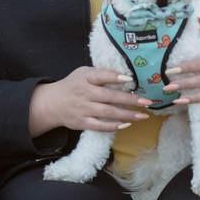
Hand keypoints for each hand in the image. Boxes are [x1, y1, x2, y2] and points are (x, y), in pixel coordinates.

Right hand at [31, 66, 157, 134]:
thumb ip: (101, 74)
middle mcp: (84, 94)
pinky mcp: (82, 123)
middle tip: (147, 102)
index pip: (101, 76)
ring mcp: (83, 109)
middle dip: (129, 100)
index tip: (130, 79)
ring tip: (143, 116)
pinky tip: (127, 125)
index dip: (115, 77)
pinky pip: (100, 126)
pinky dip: (114, 126)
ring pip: (108, 113)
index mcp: (85, 78)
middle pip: (109, 97)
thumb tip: (125, 76)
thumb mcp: (83, 73)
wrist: (52, 103)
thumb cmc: (73, 85)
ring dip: (127, 115)